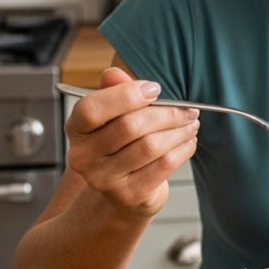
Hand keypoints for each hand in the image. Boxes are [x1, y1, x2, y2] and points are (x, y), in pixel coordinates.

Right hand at [63, 67, 198, 215]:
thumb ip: (116, 92)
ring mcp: (102, 179)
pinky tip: (188, 142)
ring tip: (191, 124)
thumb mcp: (116, 116)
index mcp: (76, 129)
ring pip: (150, 146)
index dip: (126, 95)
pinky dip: (182, 150)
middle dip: (166, 114)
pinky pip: (162, 166)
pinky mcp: (127, 195)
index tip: (155, 89)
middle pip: (129, 126)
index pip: (92, 108)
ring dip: (178, 131)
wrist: (122, 191)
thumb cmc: (122, 145)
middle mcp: (82, 156)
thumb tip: (113, 73)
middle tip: (188, 109)